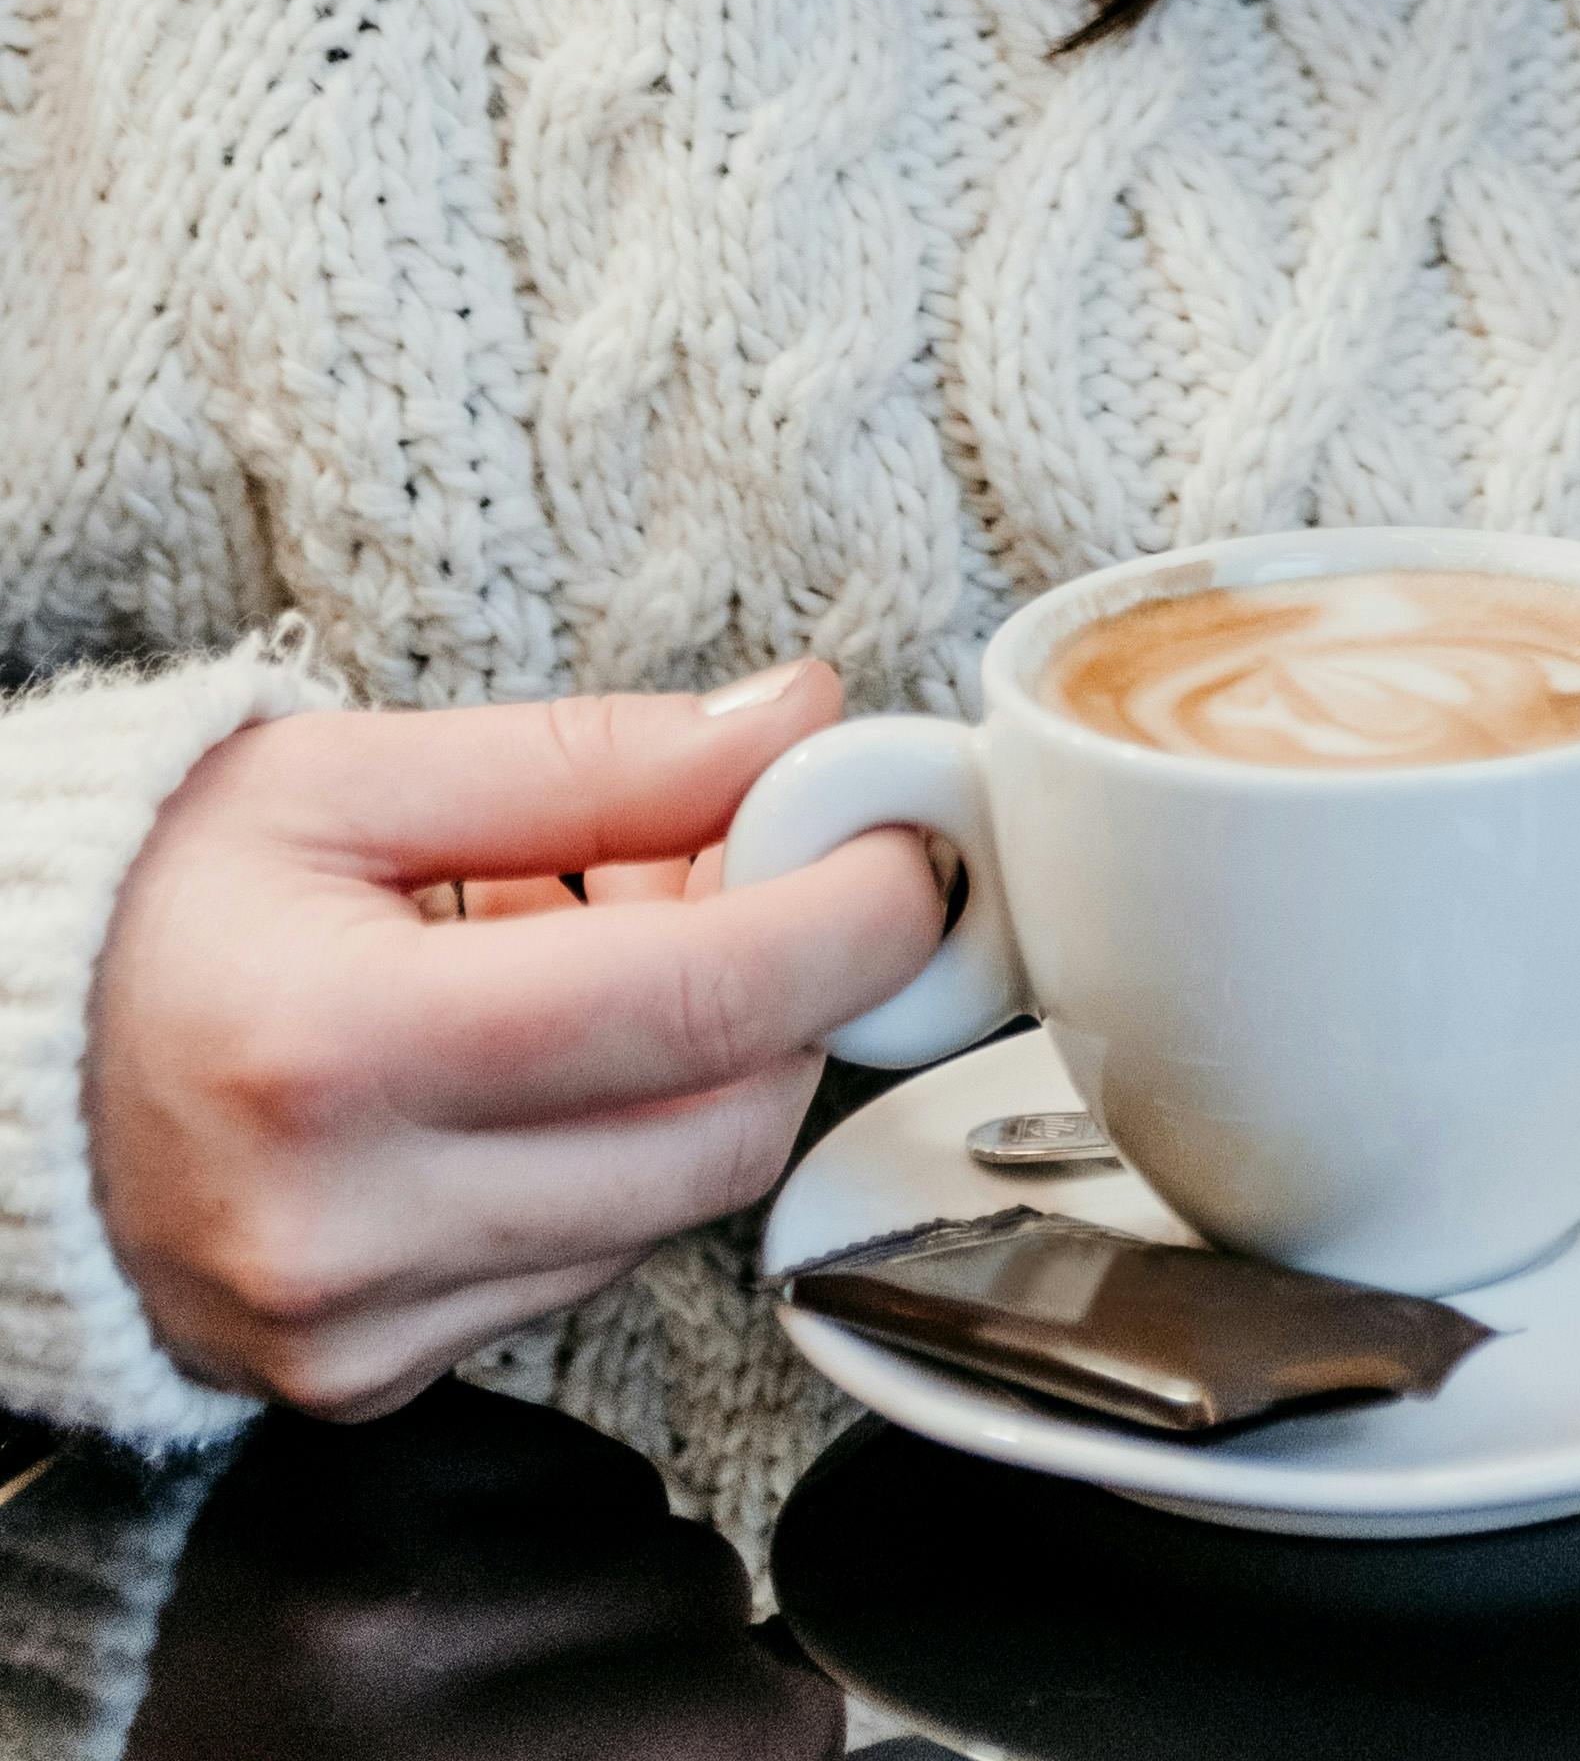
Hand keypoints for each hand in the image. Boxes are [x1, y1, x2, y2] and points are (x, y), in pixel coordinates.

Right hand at [88, 668, 944, 1416]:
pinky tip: (547, 1059)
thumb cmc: (148, 906)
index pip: (691, 1002)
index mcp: (337, 1049)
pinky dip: (616, 1152)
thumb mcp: (353, 772)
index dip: (844, 917)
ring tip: (618, 946)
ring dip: (706, 1071)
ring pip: (670, 1208)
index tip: (909, 845)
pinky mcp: (371, 1381)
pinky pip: (584, 1265)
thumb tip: (797, 722)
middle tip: (766, 870)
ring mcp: (358, 1327)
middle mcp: (348, 1223)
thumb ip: (596, 757)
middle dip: (793, 993)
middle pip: (717, 1128)